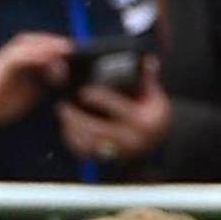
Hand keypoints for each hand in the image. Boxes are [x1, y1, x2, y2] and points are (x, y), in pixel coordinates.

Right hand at [0, 32, 75, 129]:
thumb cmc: (3, 103)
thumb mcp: (31, 90)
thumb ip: (45, 80)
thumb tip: (65, 75)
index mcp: (22, 60)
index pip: (42, 46)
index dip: (58, 46)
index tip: (77, 51)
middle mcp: (14, 55)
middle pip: (36, 40)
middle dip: (55, 42)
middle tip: (72, 48)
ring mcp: (6, 58)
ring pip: (28, 44)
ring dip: (47, 45)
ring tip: (63, 49)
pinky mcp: (0, 64)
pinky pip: (18, 55)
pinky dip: (34, 55)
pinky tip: (46, 58)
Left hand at [55, 71, 171, 167]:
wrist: (158, 141)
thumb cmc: (152, 113)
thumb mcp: (154, 95)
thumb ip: (148, 78)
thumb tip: (148, 60)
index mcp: (142, 121)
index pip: (117, 108)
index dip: (99, 98)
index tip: (84, 91)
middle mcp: (131, 139)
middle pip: (98, 129)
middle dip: (78, 117)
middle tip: (64, 105)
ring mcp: (119, 152)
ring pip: (89, 143)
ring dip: (72, 129)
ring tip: (63, 114)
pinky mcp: (108, 159)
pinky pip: (86, 152)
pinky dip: (73, 141)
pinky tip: (66, 128)